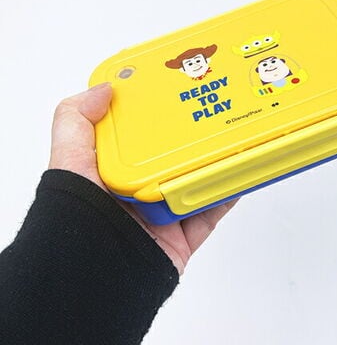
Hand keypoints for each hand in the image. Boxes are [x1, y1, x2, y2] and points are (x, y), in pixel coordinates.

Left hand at [48, 83, 236, 273]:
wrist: (97, 274)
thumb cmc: (78, 213)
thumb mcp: (68, 159)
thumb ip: (76, 119)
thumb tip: (104, 87)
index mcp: (118, 168)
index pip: (141, 132)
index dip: (157, 110)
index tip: (178, 86)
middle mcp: (143, 188)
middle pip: (175, 155)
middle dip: (194, 133)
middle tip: (215, 106)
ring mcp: (165, 211)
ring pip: (198, 179)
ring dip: (217, 161)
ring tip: (235, 134)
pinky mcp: (185, 234)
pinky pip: (213, 210)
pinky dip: (228, 192)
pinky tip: (242, 171)